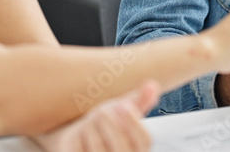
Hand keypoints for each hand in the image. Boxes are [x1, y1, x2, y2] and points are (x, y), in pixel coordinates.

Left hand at [29, 80, 159, 151]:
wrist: (81, 138)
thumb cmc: (106, 124)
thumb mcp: (122, 110)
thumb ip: (139, 100)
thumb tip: (151, 85)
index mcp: (139, 147)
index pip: (144, 139)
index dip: (134, 123)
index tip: (124, 106)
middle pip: (122, 148)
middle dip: (111, 126)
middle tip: (102, 112)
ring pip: (99, 151)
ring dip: (92, 131)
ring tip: (89, 121)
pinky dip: (77, 141)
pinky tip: (79, 134)